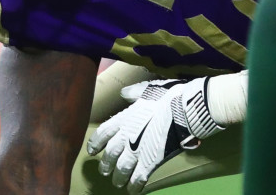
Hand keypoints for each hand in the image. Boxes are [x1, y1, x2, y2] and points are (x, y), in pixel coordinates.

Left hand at [87, 74, 238, 192]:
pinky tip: (133, 190)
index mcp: (124, 119)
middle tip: (105, 171)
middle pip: (110, 155)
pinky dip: (134, 186)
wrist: (183, 110)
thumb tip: (124, 93)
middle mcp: (125, 138)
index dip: (95, 144)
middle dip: (106, 165)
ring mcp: (136, 152)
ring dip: (118, 177)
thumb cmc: (168, 97)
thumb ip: (134, 93)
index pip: (102, 134)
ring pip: (121, 170)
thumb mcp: (149, 90)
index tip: (92, 151)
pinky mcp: (149, 163)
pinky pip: (138, 179)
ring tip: (118, 182)